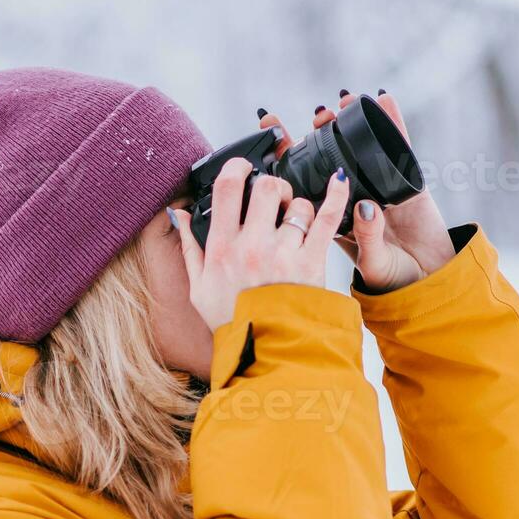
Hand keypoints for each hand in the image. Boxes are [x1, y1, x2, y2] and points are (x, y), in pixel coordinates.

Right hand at [172, 156, 350, 331]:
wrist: (265, 353)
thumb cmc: (233, 321)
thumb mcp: (198, 288)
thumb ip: (189, 246)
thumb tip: (179, 214)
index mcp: (222, 249)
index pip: (226, 189)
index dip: (236, 167)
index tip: (243, 166)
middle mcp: (252, 247)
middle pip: (265, 188)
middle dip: (272, 185)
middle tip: (274, 197)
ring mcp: (283, 254)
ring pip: (297, 205)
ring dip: (298, 207)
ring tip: (296, 223)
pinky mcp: (311, 263)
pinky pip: (327, 219)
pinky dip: (336, 197)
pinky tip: (339, 182)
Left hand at [261, 91, 455, 293]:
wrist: (427, 284)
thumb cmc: (391, 280)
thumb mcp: (370, 263)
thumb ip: (365, 237)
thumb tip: (365, 208)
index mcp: (332, 217)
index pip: (304, 181)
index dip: (287, 155)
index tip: (269, 127)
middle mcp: (353, 197)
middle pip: (331, 156)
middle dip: (321, 132)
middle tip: (318, 114)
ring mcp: (379, 187)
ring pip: (361, 147)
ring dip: (351, 122)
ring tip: (343, 100)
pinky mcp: (407, 182)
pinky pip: (399, 147)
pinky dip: (392, 122)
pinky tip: (384, 99)